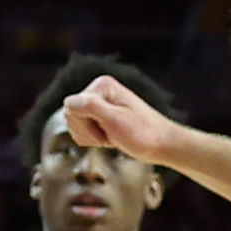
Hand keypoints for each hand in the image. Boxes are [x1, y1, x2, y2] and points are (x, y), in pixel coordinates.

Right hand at [66, 75, 181, 169]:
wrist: (162, 145)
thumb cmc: (144, 134)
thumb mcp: (116, 121)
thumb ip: (91, 107)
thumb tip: (69, 102)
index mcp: (101, 85)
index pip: (71, 107)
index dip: (86, 125)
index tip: (107, 129)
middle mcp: (98, 91)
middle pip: (71, 116)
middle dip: (89, 132)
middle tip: (111, 134)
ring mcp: (99, 103)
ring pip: (75, 124)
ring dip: (91, 137)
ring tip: (113, 136)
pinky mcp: (100, 116)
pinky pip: (82, 130)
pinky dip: (93, 139)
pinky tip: (110, 138)